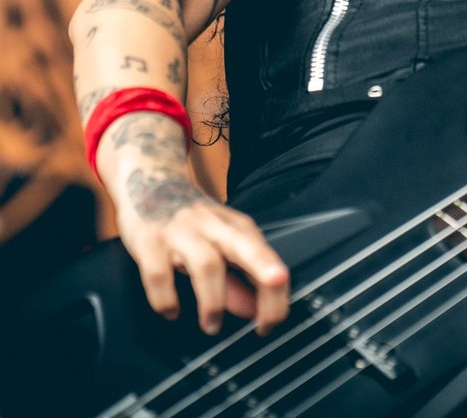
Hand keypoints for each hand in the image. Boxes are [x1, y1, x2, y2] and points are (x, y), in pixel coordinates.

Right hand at [116, 167, 289, 335]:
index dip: (275, 293)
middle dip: (263, 274)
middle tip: (267, 315)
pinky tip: (172, 310)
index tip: (273, 321)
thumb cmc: (191, 220)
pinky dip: (167, 298)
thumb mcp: (219, 244)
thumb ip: (237, 279)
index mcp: (236, 228)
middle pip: (245, 248)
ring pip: (206, 263)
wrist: (150, 182)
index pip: (266, 258)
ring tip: (212, 325)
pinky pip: (159, 274)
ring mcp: (182, 231)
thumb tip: (255, 311)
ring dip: (213, 300)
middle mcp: (213, 226)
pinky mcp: (150, 240)